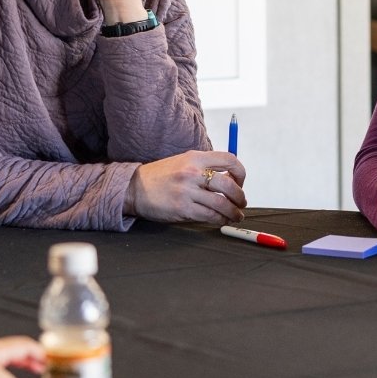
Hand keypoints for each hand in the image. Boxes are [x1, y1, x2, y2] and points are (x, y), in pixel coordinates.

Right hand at [128, 149, 246, 223]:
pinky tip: (222, 220)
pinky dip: (220, 220)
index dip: (240, 172)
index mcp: (195, 158)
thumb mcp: (183, 162)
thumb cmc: (160, 176)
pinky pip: (210, 216)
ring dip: (234, 212)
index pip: (229, 160)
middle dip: (240, 197)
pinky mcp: (183, 209)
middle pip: (229, 185)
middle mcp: (193, 173)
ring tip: (236, 215)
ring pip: (222, 204)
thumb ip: (205, 167)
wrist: (135, 188)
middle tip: (241, 202)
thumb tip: (230, 178)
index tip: (240, 181)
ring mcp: (188, 191)